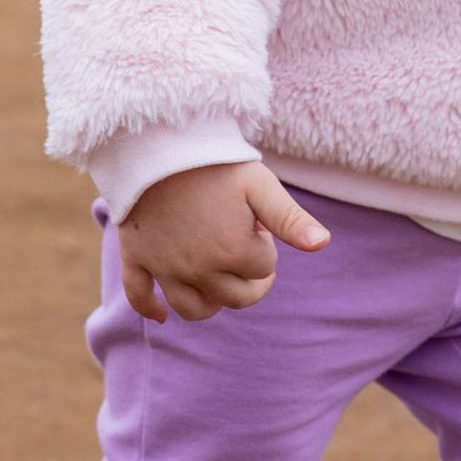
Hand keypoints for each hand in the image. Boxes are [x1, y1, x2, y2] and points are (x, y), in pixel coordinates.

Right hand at [118, 161, 330, 322]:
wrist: (157, 144)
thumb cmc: (213, 162)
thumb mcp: (259, 184)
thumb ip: (290, 218)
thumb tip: (323, 244)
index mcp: (233, 253)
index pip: (263, 269)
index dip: (264, 245)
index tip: (254, 219)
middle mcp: (199, 270)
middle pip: (236, 297)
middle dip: (249, 279)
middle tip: (245, 249)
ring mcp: (165, 268)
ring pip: (193, 310)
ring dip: (211, 303)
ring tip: (218, 283)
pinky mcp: (137, 259)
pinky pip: (140, 298)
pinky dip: (151, 310)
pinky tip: (162, 316)